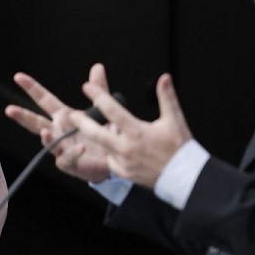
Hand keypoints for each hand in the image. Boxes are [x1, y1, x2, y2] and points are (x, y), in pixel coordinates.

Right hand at [4, 63, 112, 181]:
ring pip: (48, 143)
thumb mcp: (103, 109)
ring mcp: (62, 148)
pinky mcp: (71, 164)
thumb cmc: (105, 134)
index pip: (44, 99)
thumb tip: (98, 67)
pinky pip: (68, 158)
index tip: (19, 77)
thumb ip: (99, 90)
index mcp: (64, 116)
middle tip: (10, 109)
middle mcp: (58, 131)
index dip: (31, 88)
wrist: (117, 159)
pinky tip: (81, 147)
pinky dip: (73, 152)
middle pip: (36, 122)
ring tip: (45, 131)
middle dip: (22, 116)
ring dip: (46, 138)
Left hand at [70, 72, 192, 187]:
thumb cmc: (179, 147)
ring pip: (103, 146)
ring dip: (97, 137)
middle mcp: (126, 147)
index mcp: (137, 131)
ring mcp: (123, 162)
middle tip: (71, 114)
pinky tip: (117, 146)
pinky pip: (111, 160)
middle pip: (96, 133)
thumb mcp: (174, 120)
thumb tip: (164, 77)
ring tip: (89, 128)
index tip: (86, 87)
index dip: (98, 97)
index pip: (112, 111)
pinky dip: (111, 152)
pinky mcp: (123, 173)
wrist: (184, 177)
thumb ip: (167, 97)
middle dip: (81, 122)